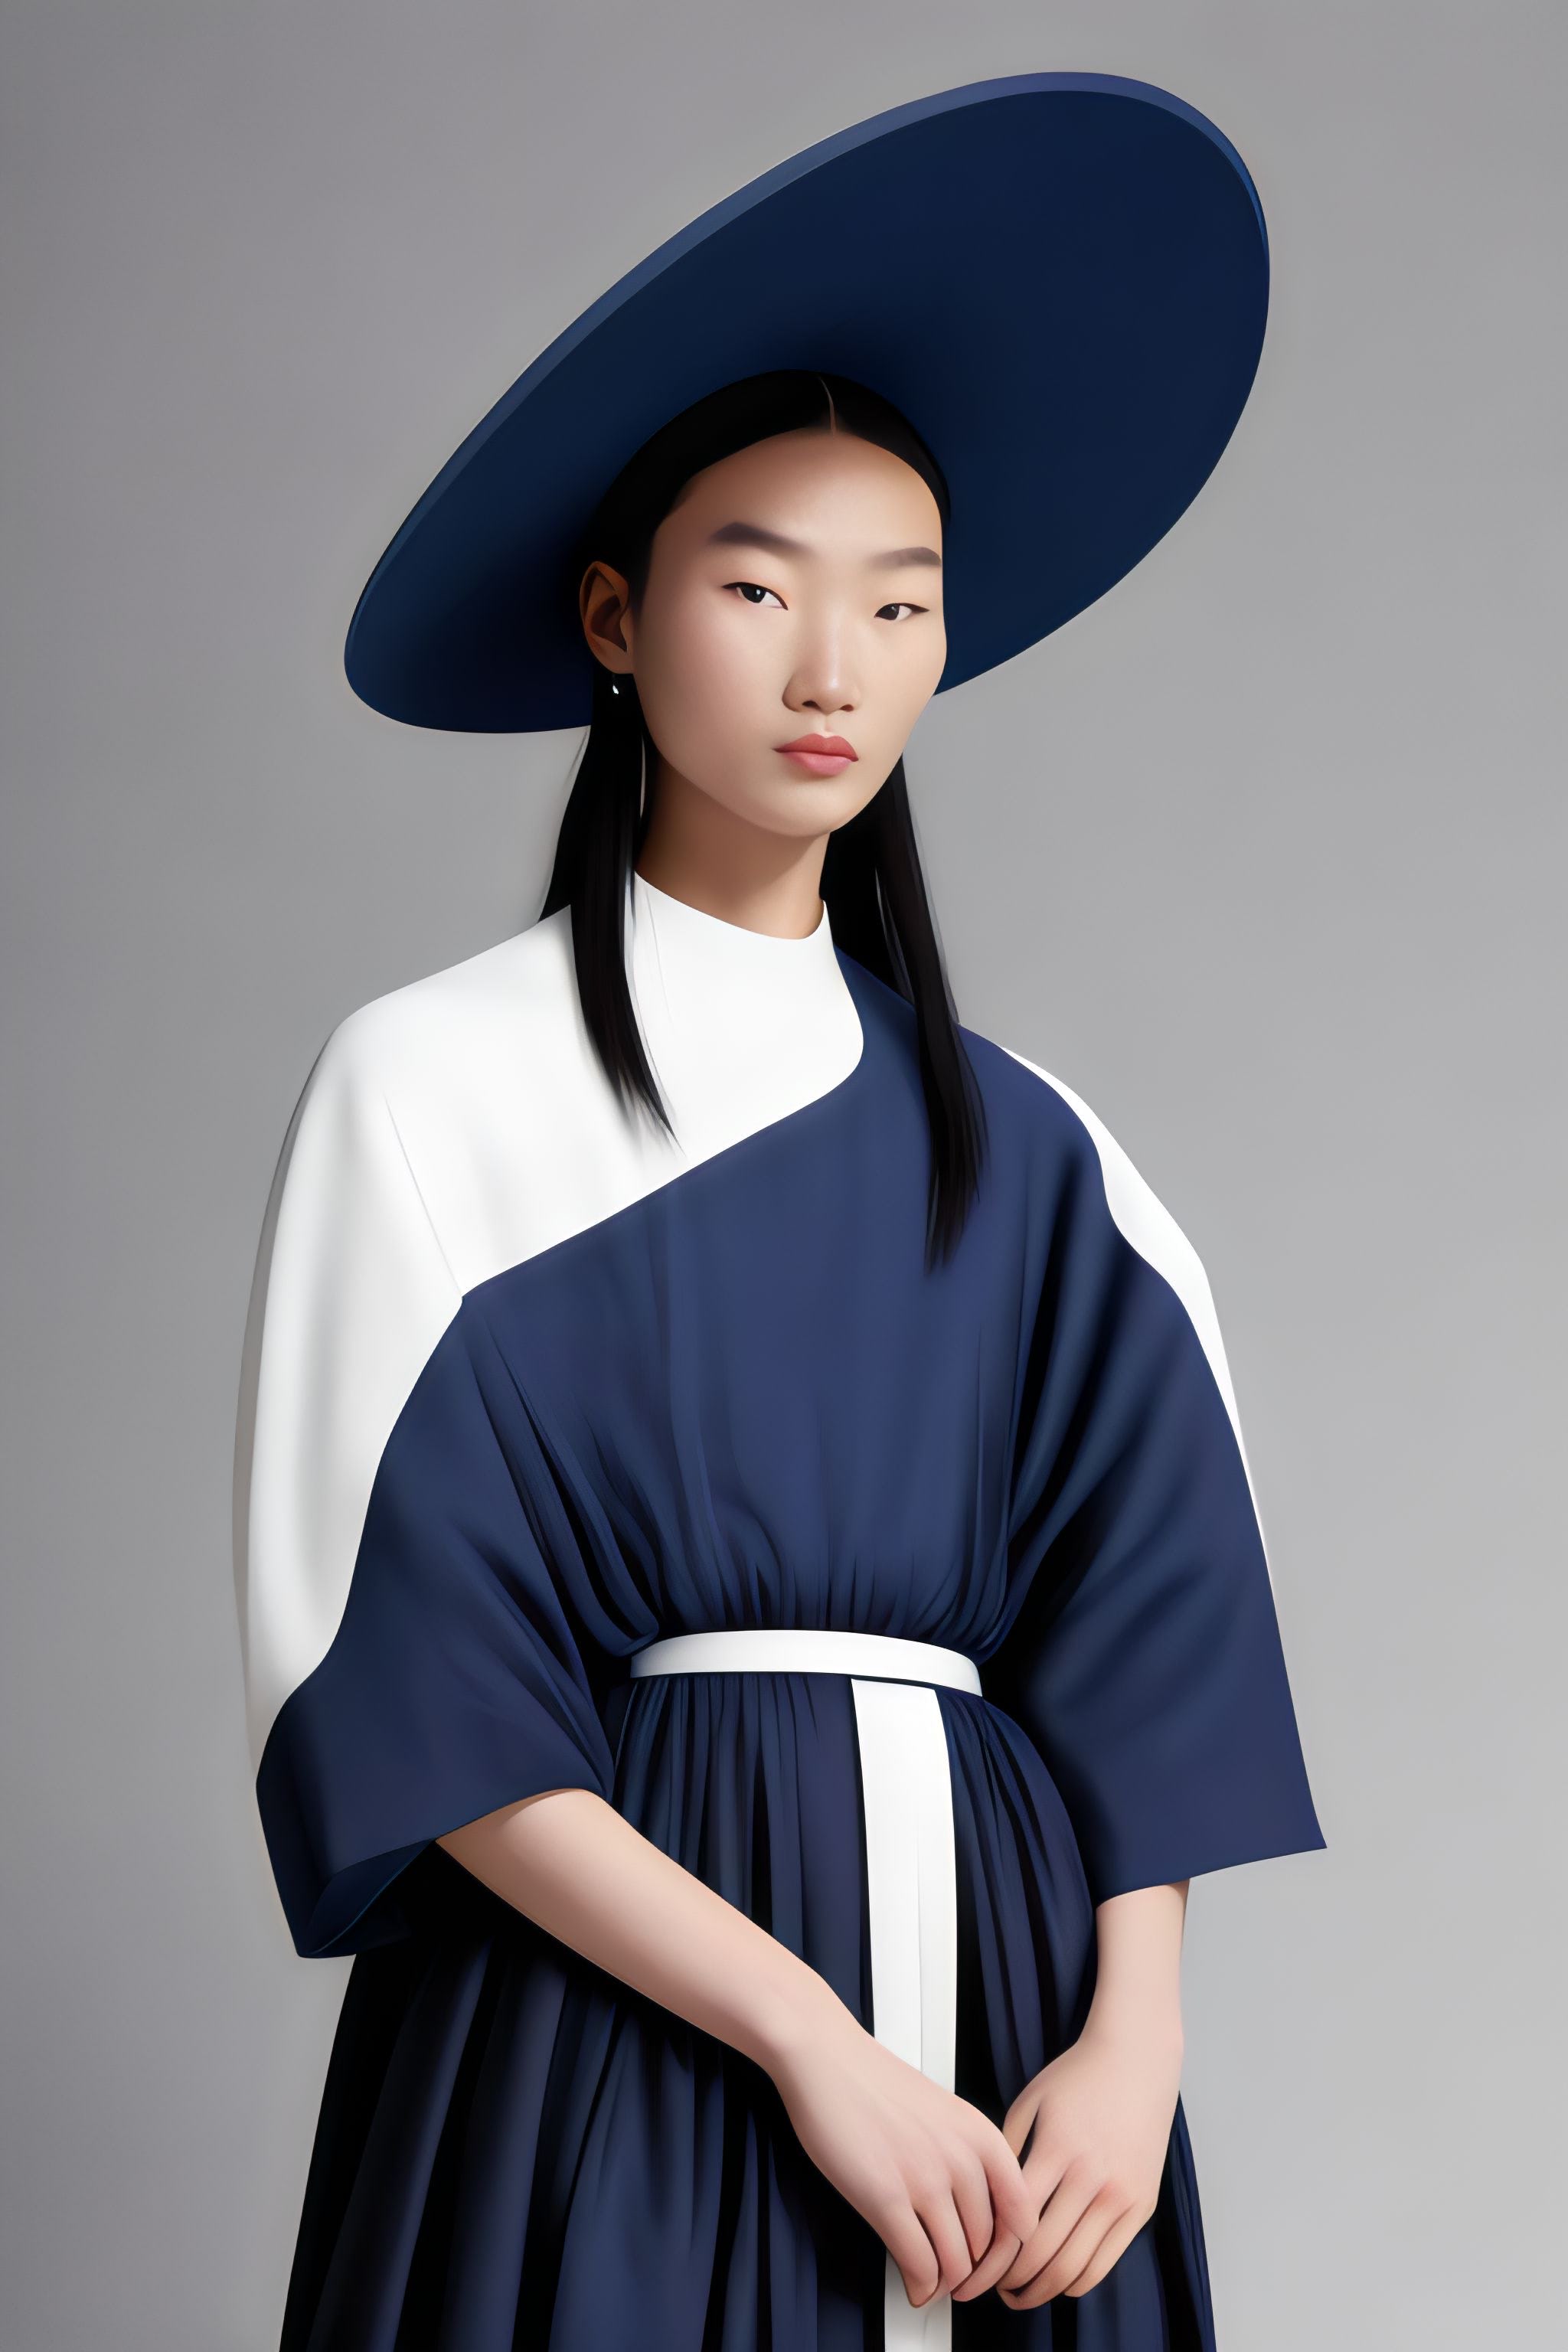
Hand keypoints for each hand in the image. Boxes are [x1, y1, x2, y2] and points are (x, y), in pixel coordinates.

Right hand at [769, 2009, 1041, 2310]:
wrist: (827, 2057)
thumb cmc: (876, 2083)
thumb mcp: (944, 2113)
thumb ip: (967, 2158)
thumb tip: (976, 2215)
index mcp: (981, 2137)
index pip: (1022, 2217)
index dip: (1010, 2252)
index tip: (992, 2262)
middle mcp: (962, 2159)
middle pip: (988, 2248)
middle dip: (972, 2273)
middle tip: (956, 2278)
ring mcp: (925, 2179)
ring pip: (955, 2264)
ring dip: (945, 2285)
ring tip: (933, 2282)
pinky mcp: (886, 2197)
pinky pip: (919, 2264)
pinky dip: (920, 2287)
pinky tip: (913, 2285)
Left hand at [966, 2017, 1181, 2308]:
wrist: (1136, 2061)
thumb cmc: (1078, 2078)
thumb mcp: (1029, 2103)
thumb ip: (1005, 2151)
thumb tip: (982, 2201)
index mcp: (1058, 2149)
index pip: (1015, 2221)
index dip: (989, 2255)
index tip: (972, 2267)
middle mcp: (1092, 2177)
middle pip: (1043, 2253)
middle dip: (1010, 2281)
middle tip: (989, 2288)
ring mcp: (1121, 2195)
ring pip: (1074, 2268)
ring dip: (1041, 2291)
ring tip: (1019, 2293)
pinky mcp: (1141, 2206)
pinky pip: (1105, 2263)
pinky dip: (1076, 2283)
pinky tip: (1056, 2282)